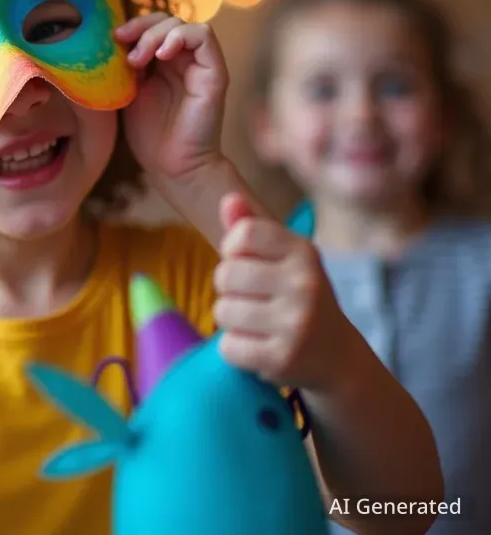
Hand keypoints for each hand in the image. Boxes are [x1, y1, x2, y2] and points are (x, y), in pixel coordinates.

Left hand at [116, 12, 227, 183]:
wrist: (172, 167)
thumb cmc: (149, 135)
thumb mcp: (127, 92)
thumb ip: (124, 66)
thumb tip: (109, 39)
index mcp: (163, 63)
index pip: (152, 26)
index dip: (133, 25)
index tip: (113, 39)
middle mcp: (184, 60)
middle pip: (166, 19)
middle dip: (141, 26)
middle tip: (122, 44)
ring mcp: (201, 64)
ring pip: (183, 23)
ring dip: (156, 34)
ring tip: (138, 60)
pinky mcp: (215, 72)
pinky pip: (204, 35)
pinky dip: (180, 36)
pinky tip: (162, 54)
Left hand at [212, 194, 351, 390]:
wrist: (336, 355)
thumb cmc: (298, 296)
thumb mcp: (283, 257)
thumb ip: (251, 227)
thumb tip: (228, 200)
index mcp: (303, 252)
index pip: (243, 235)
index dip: (232, 250)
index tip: (246, 262)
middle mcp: (305, 284)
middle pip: (225, 275)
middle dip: (228, 289)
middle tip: (254, 299)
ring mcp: (296, 323)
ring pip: (222, 312)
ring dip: (231, 320)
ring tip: (258, 323)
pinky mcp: (283, 358)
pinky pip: (228, 347)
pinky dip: (235, 349)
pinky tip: (259, 347)